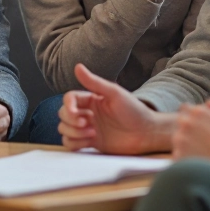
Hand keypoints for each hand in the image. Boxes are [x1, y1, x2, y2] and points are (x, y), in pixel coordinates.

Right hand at [57, 64, 171, 153]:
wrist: (146, 134)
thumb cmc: (134, 111)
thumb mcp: (114, 93)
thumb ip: (94, 82)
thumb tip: (77, 66)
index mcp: (91, 99)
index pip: (69, 99)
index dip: (68, 105)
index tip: (76, 113)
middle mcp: (86, 113)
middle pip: (62, 114)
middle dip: (71, 120)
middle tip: (87, 123)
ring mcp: (87, 128)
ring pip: (64, 129)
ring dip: (73, 132)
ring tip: (92, 133)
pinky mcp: (90, 143)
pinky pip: (70, 144)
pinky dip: (74, 143)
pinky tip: (90, 141)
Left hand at [172, 100, 209, 167]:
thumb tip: (209, 103)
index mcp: (198, 112)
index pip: (185, 109)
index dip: (192, 118)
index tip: (198, 127)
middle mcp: (186, 123)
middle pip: (180, 124)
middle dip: (188, 130)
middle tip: (202, 143)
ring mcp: (180, 139)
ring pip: (178, 140)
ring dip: (185, 145)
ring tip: (203, 154)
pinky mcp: (178, 156)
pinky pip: (177, 156)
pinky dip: (185, 160)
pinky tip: (199, 165)